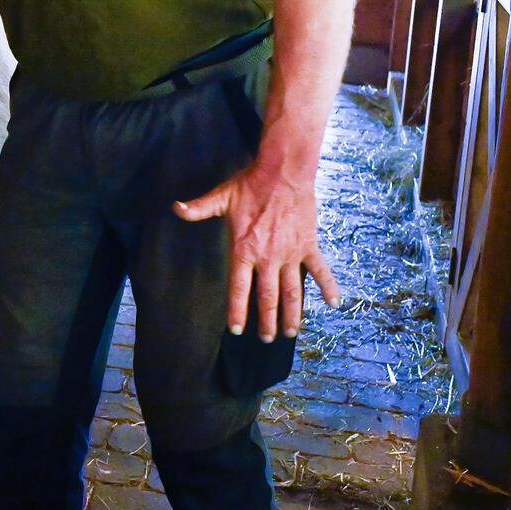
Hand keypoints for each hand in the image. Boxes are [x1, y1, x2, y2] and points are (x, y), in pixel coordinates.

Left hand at [173, 165, 340, 341]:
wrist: (283, 171)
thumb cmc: (251, 184)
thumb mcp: (221, 197)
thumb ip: (199, 208)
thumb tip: (176, 208)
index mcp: (244, 250)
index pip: (238, 288)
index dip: (237, 311)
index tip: (237, 330)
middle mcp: (267, 257)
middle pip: (267, 297)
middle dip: (266, 321)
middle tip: (265, 338)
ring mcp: (290, 254)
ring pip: (292, 291)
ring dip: (291, 314)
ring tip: (290, 333)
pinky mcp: (308, 245)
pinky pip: (320, 270)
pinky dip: (328, 286)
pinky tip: (334, 303)